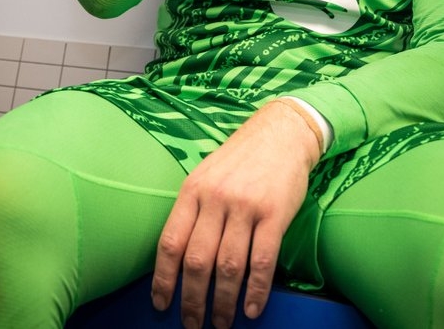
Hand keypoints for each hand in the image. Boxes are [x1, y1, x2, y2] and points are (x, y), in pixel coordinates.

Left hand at [151, 101, 319, 328]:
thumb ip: (193, 209)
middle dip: (192, 300)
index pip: (170, 242)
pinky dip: (256, 291)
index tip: (162, 305)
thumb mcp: (207, 174)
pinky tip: (251, 308)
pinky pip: (262, 260)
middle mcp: (216, 198)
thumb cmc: (241, 158)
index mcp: (193, 189)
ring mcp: (246, 205)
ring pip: (229, 266)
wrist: (281, 132)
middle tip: (193, 325)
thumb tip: (177, 257)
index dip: (163, 279)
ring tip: (222, 323)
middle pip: (198, 261)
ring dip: (223, 303)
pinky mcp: (274, 213)